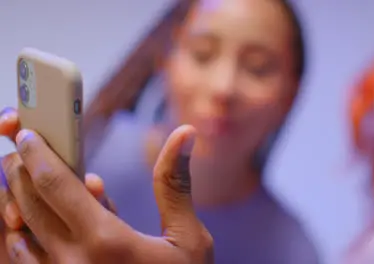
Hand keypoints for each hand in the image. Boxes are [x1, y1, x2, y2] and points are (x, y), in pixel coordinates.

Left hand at [0, 108, 212, 262]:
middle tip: (18, 153)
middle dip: (18, 171)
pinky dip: (14, 239)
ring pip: (14, 234)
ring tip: (15, 184)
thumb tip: (185, 133)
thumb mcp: (188, 239)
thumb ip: (175, 184)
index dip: (38, 154)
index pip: (56, 184)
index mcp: (106, 241)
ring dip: (10, 202)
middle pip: (28, 204)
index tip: (28, 135)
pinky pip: (20, 263)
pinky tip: (21, 226)